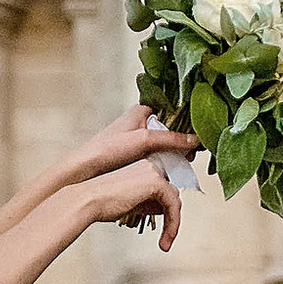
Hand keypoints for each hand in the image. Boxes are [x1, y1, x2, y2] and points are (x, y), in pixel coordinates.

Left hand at [62, 99, 187, 184]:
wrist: (84, 170)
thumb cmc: (106, 149)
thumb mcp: (143, 140)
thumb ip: (170, 139)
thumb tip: (195, 140)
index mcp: (142, 111)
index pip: (173, 115)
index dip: (186, 128)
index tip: (197, 140)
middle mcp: (141, 123)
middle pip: (171, 132)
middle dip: (181, 145)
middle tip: (190, 158)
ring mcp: (138, 140)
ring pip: (165, 146)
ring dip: (174, 156)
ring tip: (182, 166)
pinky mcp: (136, 155)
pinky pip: (157, 157)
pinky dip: (164, 164)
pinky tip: (169, 172)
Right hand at [89, 155, 183, 251]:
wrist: (89, 201)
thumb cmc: (101, 201)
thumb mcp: (131, 201)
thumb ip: (147, 201)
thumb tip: (161, 209)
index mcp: (143, 167)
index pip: (164, 186)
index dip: (165, 206)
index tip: (166, 224)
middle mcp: (150, 166)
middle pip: (172, 193)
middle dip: (171, 215)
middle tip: (167, 234)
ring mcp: (154, 173)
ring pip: (175, 200)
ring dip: (173, 223)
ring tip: (166, 240)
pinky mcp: (156, 183)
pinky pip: (174, 206)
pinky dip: (173, 224)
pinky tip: (166, 237)